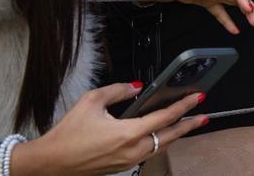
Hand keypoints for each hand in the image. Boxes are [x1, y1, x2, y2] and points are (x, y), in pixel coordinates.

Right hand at [11, 82, 205, 175]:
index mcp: (127, 134)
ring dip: (176, 135)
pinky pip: (148, 153)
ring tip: (188, 124)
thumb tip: (137, 86)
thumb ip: (118, 90)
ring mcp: (128, 161)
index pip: (165, 117)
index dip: (184, 106)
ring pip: (161, 147)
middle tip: (204, 115)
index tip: (198, 97)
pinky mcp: (122, 166)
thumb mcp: (91, 101)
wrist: (50, 163)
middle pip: (170, 136)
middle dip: (189, 125)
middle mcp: (132, 150)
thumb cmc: (67, 134)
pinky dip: (159, 143)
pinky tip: (162, 135)